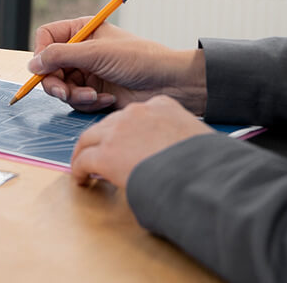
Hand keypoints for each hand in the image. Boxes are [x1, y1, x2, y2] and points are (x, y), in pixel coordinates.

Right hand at [27, 18, 206, 113]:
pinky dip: (88, 102)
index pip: (47, 38)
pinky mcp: (94, 92)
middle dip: (56, 83)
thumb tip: (32, 64)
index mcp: (83, 30)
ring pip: (61, 87)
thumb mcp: (97, 53)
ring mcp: (87, 72)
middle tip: (65, 92)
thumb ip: (61, 56)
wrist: (168, 84)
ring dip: (75, 95)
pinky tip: (107, 100)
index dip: (42, 53)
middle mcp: (81, 51)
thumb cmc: (140, 59)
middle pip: (49, 67)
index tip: (44, 68)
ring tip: (94, 96)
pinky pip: (76, 101)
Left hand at [70, 96, 209, 187]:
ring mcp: (119, 130)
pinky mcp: (106, 153)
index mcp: (162, 106)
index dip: (125, 131)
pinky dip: (79, 170)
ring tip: (84, 166)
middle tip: (97, 155)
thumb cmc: (208, 162)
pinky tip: (82, 179)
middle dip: (100, 139)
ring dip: (86, 152)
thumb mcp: (197, 138)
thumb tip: (176, 154)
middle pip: (107, 123)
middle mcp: (138, 112)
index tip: (125, 143)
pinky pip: (83, 160)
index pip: (135, 114)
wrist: (201, 174)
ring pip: (89, 138)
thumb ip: (178, 138)